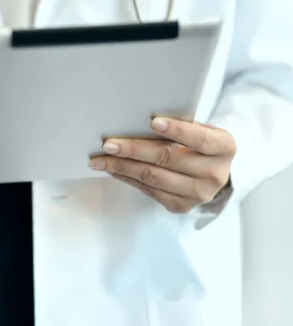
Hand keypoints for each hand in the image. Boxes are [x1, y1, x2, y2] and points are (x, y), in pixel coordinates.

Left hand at [91, 117, 235, 212]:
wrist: (212, 170)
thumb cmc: (198, 142)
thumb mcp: (200, 128)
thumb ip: (180, 124)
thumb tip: (138, 119)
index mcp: (224, 147)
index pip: (200, 139)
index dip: (177, 130)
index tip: (153, 121)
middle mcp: (215, 173)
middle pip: (168, 159)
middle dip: (134, 150)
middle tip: (108, 144)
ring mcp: (199, 193)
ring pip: (153, 178)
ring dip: (122, 167)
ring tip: (101, 159)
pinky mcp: (182, 206)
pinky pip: (149, 191)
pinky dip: (127, 178)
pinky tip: (113, 169)